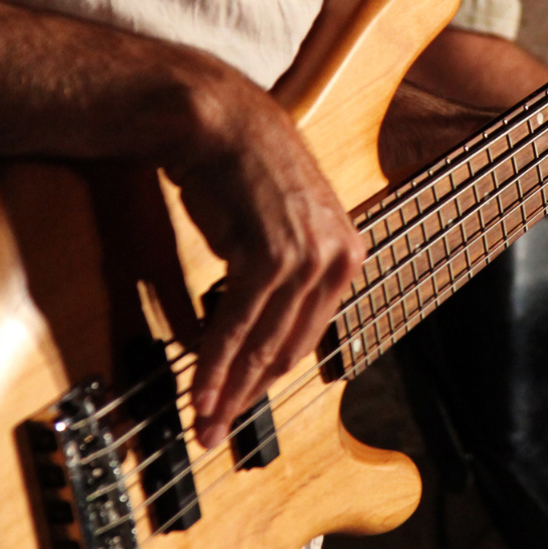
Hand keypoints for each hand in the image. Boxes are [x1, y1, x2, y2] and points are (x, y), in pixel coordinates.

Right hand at [166, 74, 363, 447]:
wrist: (218, 120)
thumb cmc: (241, 170)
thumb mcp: (283, 225)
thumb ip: (287, 275)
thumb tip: (261, 333)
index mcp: (349, 253)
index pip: (309, 333)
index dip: (270, 376)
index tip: (243, 404)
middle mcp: (337, 258)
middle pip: (288, 348)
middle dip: (249, 396)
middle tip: (216, 428)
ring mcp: (306, 258)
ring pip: (263, 345)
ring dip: (228, 390)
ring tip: (202, 420)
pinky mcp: (269, 256)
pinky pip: (236, 325)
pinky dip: (215, 363)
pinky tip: (199, 389)